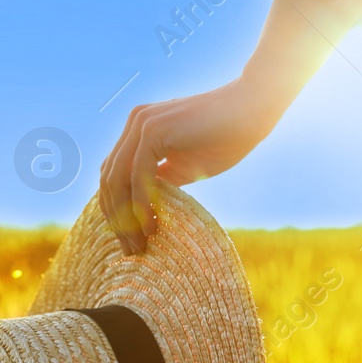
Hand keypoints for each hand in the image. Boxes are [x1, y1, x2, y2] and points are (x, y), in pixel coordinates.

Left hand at [99, 77, 285, 253]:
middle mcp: (134, 124)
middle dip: (116, 219)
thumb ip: (159, 184)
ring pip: (118, 180)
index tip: (128, 240)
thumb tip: (140, 215)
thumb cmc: (225, 139)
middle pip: (108, 180)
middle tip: (130, 251)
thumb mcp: (183, 169)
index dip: (115, 210)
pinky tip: (150, 227)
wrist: (252, 111)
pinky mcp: (154, 131)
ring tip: (139, 246)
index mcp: (137, 130)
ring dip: (126, 217)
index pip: (113, 175)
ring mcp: (141, 124)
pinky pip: (138, 175)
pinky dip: (141, 205)